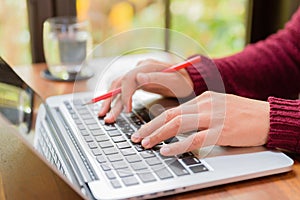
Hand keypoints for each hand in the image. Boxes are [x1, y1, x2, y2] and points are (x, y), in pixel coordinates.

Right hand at [98, 59, 193, 122]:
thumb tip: (138, 77)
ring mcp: (137, 75)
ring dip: (111, 102)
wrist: (187, 79)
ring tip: (105, 116)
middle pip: (119, 83)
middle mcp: (139, 69)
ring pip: (119, 88)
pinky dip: (116, 100)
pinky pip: (123, 91)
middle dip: (111, 100)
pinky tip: (112, 109)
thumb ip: (157, 77)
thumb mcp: (174, 80)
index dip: (125, 94)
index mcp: (147, 66)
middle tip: (105, 115)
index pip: (129, 79)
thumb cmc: (183, 80)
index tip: (127, 110)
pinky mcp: (138, 82)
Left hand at [131, 91, 269, 155]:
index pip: (172, 110)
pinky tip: (167, 151)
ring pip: (178, 124)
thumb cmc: (242, 114)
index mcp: (203, 98)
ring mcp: (212, 117)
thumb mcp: (217, 106)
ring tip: (146, 144)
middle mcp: (205, 105)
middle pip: (170, 115)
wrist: (266, 118)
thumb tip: (179, 123)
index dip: (154, 121)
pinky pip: (194, 138)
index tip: (142, 129)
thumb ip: (199, 112)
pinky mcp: (221, 131)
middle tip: (136, 137)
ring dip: (159, 135)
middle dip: (150, 127)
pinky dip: (178, 145)